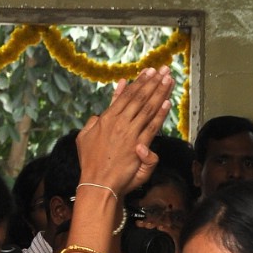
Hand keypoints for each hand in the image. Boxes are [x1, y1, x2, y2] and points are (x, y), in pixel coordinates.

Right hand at [76, 68, 172, 199]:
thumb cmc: (90, 164)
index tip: (148, 72)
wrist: (97, 183)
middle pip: (139, 98)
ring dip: (159, 92)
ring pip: (147, 108)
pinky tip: (167, 102)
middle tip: (164, 69)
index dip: (139, 83)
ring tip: (168, 79)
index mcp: (106, 119)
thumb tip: (98, 115)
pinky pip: (152, 126)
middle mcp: (119, 122)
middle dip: (153, 82)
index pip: (126, 96)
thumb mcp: (84, 139)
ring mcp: (130, 133)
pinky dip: (160, 114)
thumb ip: (92, 124)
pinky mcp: (138, 146)